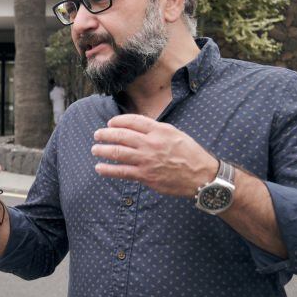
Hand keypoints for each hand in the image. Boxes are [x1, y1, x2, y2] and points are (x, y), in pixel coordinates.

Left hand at [91, 115, 217, 197]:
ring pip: (118, 152)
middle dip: (106, 134)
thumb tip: (138, 127)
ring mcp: (147, 160)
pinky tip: (99, 168)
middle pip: (121, 135)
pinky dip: (108, 169)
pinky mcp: (145, 175)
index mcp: (160, 130)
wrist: (201, 175)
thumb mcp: (175, 134)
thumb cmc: (190, 154)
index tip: (110, 123)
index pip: (133, 121)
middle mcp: (151, 143)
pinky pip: (121, 172)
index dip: (118, 121)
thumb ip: (156, 130)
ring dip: (103, 150)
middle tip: (97, 135)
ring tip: (94, 149)